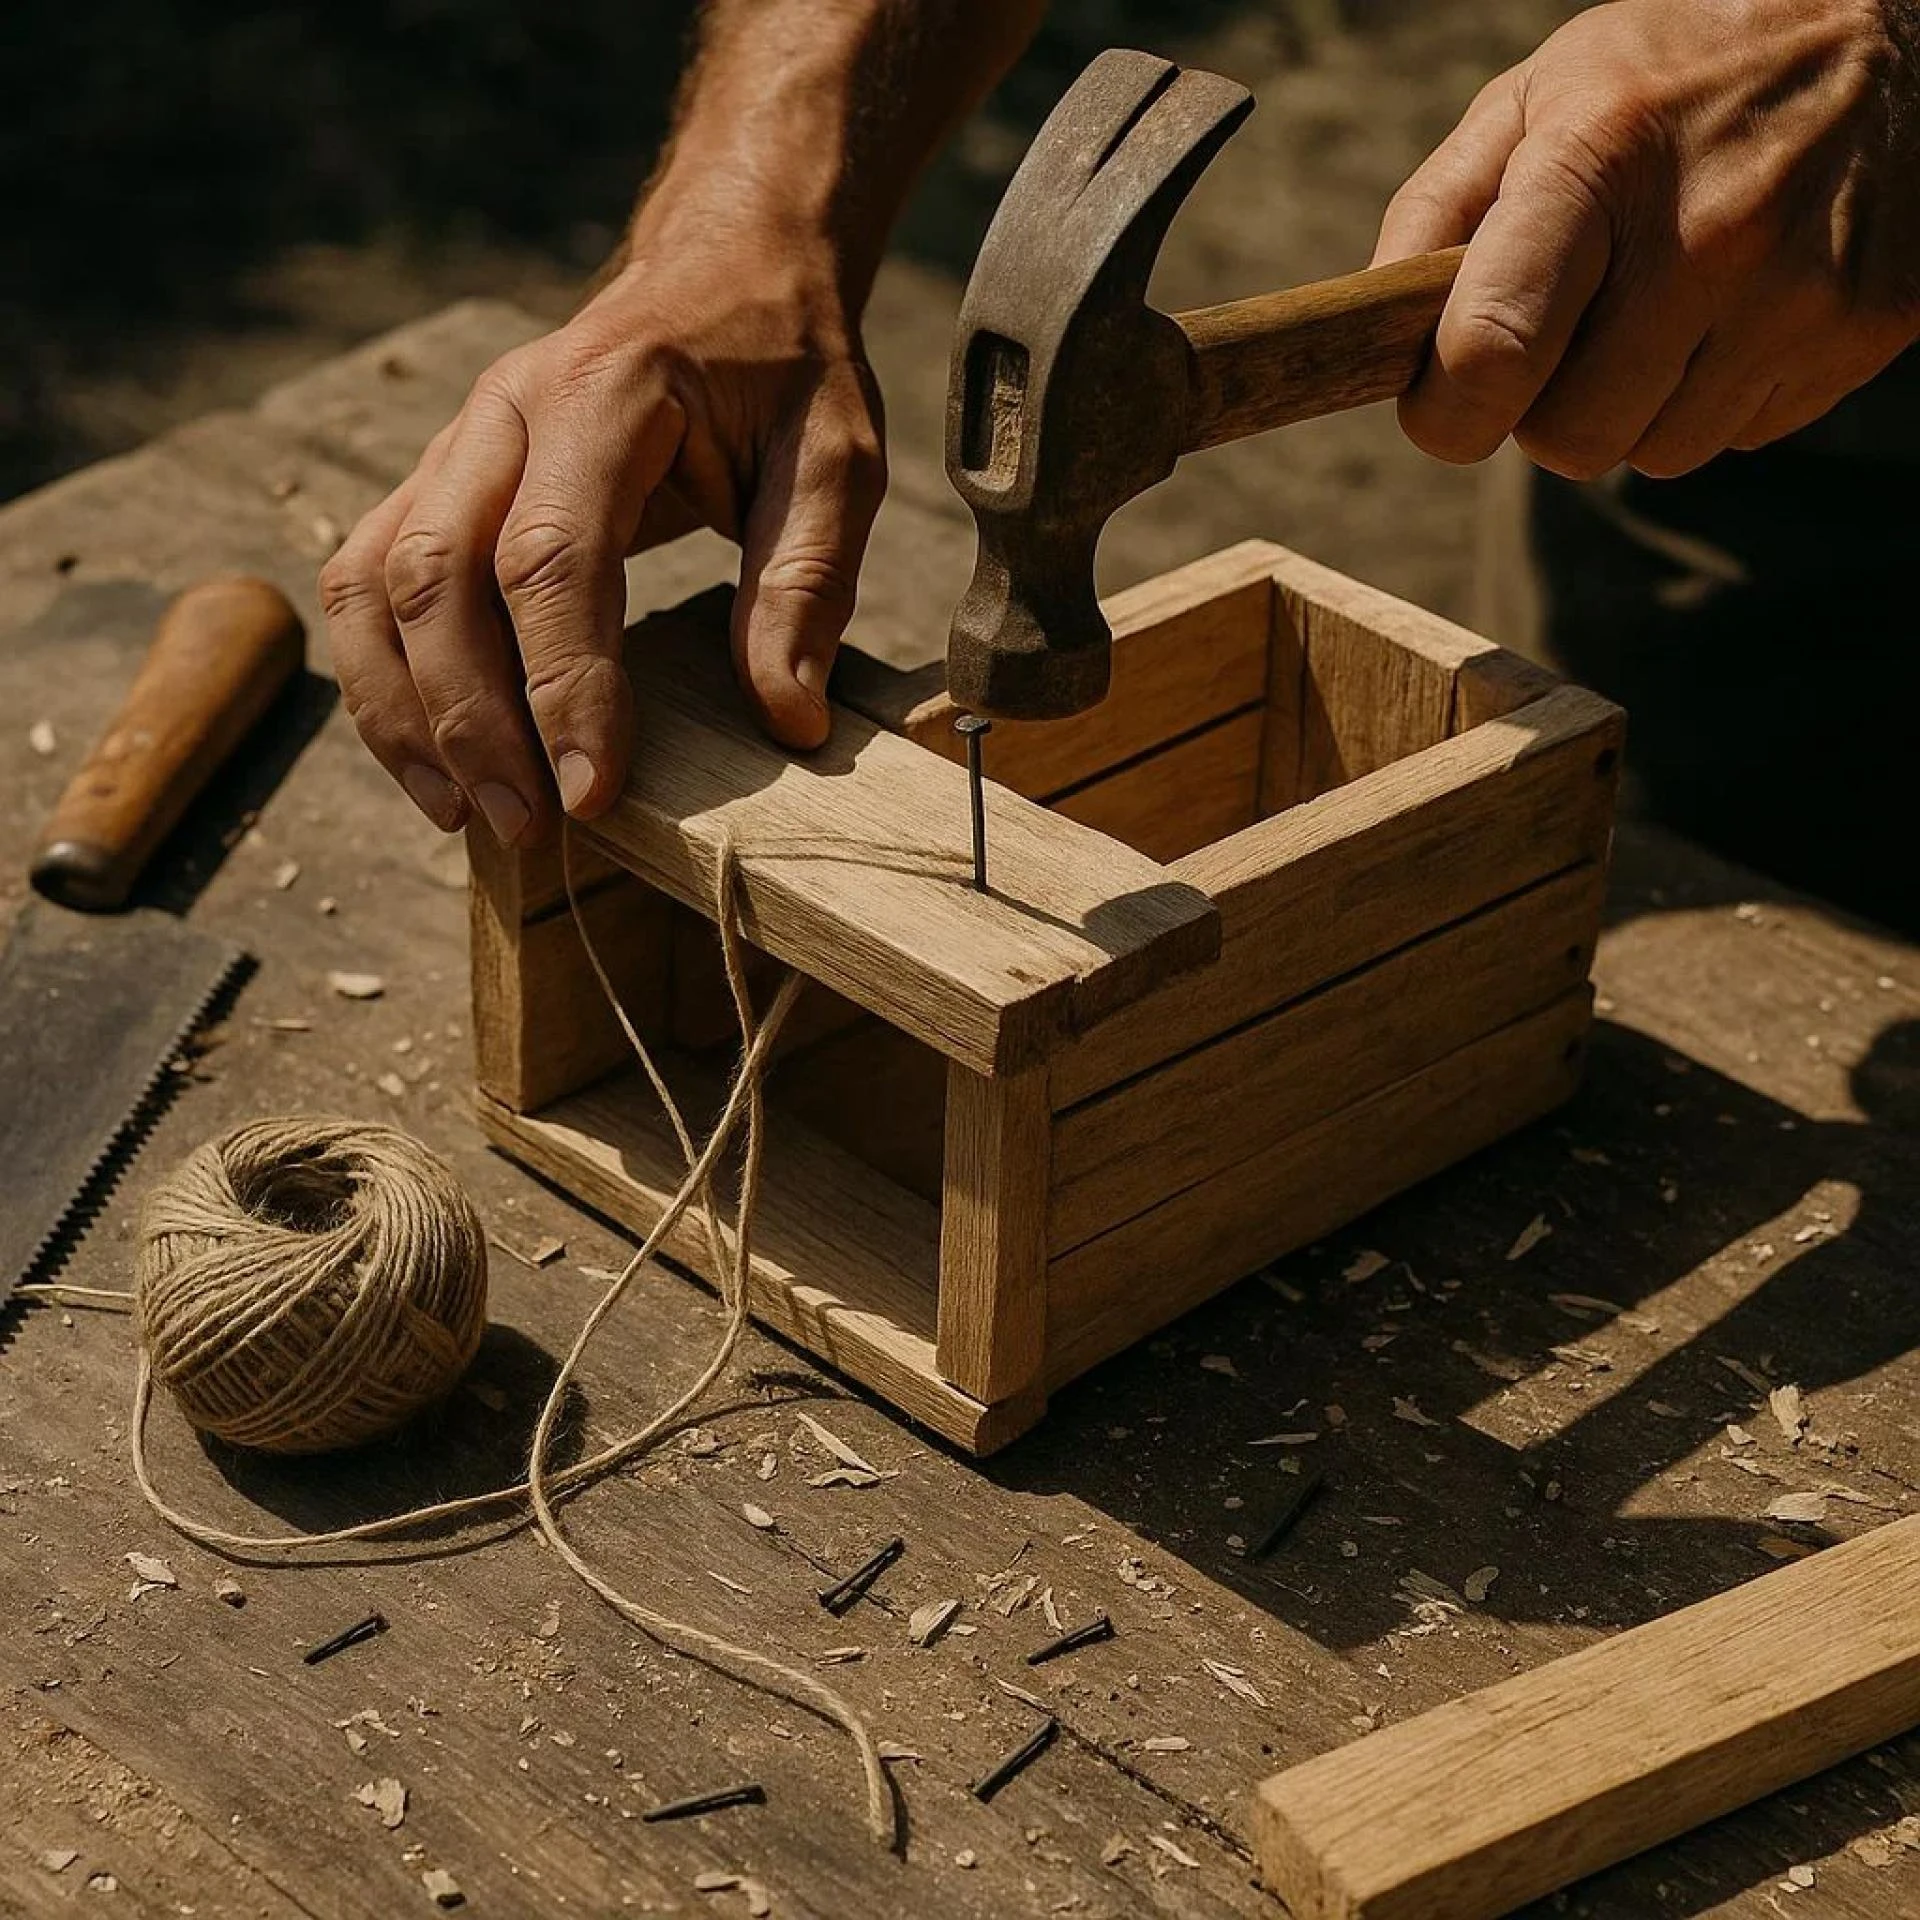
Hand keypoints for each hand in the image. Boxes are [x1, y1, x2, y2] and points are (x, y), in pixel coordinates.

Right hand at [320, 210, 884, 844]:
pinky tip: (432, 762)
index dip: (563, 684)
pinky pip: (370, 580)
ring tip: (461, 816)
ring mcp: (456, 444)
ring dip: (404, 711)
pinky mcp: (439, 482)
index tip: (591, 792)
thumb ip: (808, 582)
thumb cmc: (782, 365)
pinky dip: (384, 677)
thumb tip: (787, 720)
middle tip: (528, 829)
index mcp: (601, 393)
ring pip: (376, 582)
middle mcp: (502, 413)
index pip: (553, 556)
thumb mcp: (835, 459)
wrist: (722, 268)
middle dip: (471, 720)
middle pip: (438, 576)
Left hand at [1374, 0, 1919, 478]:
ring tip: (1658, 310)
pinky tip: (1731, 309)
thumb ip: (1434, 211)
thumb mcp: (1537, 97)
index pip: (1489, 352)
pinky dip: (1712, 395)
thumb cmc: (1673, 73)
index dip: (1445, 410)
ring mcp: (1798, 290)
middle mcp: (1709, 231)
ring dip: (1631, 408)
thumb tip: (1375, 326)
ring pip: (1652, 452)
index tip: (1444, 399)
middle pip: (1568, 438)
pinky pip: (1735, 435)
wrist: (1892, 28)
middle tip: (1564, 340)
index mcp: (1602, 159)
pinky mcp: (1864, 330)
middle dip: (1543, 411)